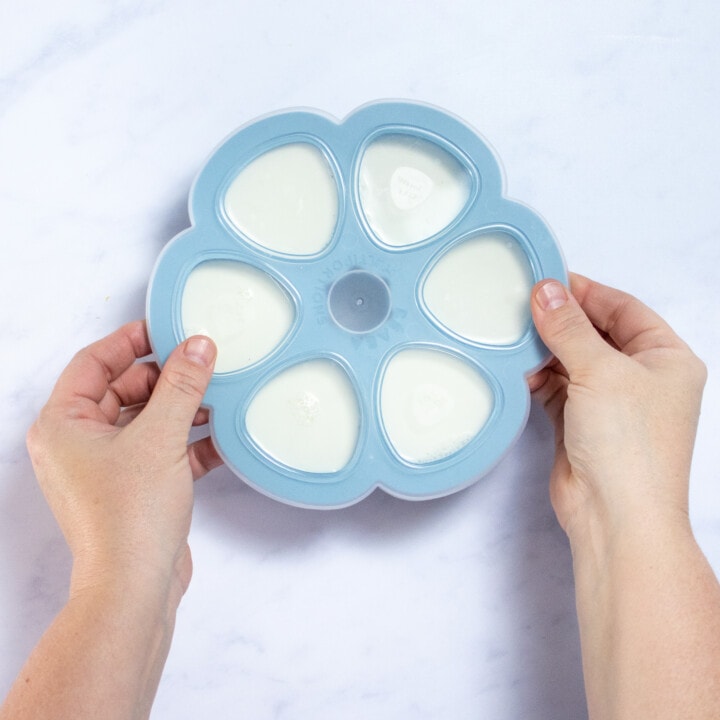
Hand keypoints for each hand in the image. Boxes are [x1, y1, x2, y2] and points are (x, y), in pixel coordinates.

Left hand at [26, 321, 220, 601]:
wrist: (135, 587)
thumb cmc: (128, 518)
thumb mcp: (160, 438)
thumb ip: (182, 387)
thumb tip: (197, 347)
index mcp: (63, 425)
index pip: (94, 362)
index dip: (131, 340)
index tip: (167, 328)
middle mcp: (79, 443)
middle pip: (124, 389)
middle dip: (166, 378)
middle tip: (202, 364)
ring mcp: (106, 467)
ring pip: (146, 419)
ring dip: (182, 409)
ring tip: (217, 397)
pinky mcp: (134, 487)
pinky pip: (161, 449)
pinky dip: (189, 441)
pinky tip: (220, 436)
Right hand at [527, 273, 705, 540]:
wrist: (615, 516)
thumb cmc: (630, 446)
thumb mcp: (601, 372)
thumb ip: (569, 328)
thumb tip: (545, 291)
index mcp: (666, 358)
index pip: (624, 309)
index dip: (586, 292)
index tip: (548, 278)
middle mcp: (641, 378)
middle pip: (595, 333)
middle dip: (561, 320)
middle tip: (523, 303)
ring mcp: (610, 403)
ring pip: (572, 360)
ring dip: (545, 348)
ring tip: (513, 332)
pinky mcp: (580, 423)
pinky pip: (556, 387)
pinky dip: (536, 377)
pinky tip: (517, 367)